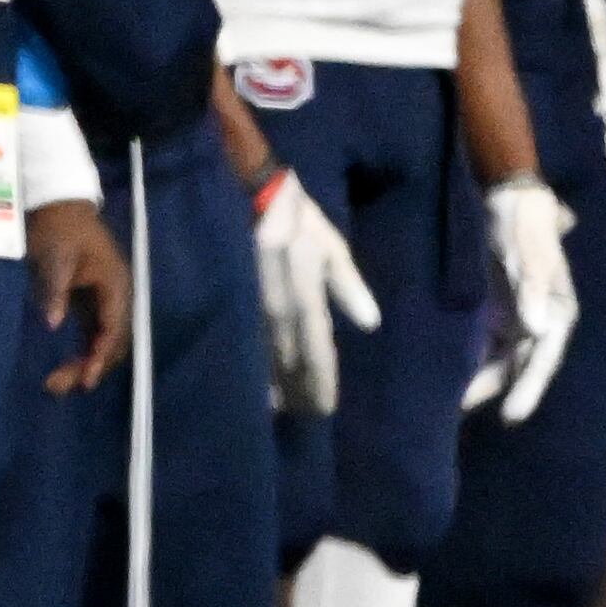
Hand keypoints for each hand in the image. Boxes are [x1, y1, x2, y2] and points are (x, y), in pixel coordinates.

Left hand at [27, 199, 131, 392]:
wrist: (59, 205)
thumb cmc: (59, 227)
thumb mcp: (55, 255)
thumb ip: (56, 289)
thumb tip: (52, 323)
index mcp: (115, 284)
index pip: (113, 329)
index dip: (100, 356)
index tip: (85, 379)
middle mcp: (116, 298)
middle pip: (111, 343)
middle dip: (89, 367)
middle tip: (56, 386)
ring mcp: (105, 302)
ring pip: (102, 343)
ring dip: (84, 365)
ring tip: (56, 385)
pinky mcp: (91, 304)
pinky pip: (92, 336)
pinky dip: (81, 354)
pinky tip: (65, 369)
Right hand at [251, 167, 377, 415]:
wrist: (248, 190)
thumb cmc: (298, 219)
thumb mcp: (330, 245)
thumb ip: (347, 285)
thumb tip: (371, 324)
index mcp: (300, 294)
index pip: (314, 347)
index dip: (321, 380)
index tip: (326, 408)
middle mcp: (274, 307)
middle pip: (287, 360)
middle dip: (298, 389)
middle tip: (308, 416)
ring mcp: (250, 305)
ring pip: (263, 354)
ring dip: (274, 382)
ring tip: (282, 409)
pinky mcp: (235, 299)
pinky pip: (246, 338)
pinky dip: (253, 362)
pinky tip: (255, 380)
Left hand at [465, 175, 580, 422]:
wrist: (511, 202)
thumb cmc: (527, 229)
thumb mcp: (532, 256)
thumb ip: (534, 289)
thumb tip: (536, 329)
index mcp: (558, 315)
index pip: (542, 360)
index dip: (528, 389)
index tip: (511, 417)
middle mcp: (539, 323)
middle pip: (518, 365)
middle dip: (496, 390)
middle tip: (464, 413)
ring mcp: (517, 318)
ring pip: (500, 358)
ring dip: (481, 378)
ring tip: (452, 402)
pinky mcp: (497, 310)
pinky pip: (485, 341)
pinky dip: (471, 357)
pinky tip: (450, 371)